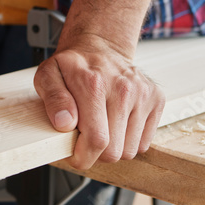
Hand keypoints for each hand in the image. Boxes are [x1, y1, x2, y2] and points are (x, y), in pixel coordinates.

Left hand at [34, 33, 164, 168]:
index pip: (96, 140)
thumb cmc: (73, 66)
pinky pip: (144, 142)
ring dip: (114, 147)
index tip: (76, 155)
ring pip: (130, 150)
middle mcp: (123, 88)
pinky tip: (117, 123)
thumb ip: (53, 99)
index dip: (83, 157)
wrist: (100, 48)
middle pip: (114, 151)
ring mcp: (143, 93)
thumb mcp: (48, 75)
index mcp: (93, 84)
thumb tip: (64, 123)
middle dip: (96, 153)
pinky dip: (129, 140)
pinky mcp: (156, 99)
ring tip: (102, 126)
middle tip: (86, 136)